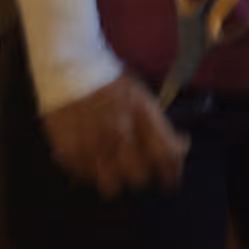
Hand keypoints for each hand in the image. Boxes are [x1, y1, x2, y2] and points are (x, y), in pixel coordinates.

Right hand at [42, 75, 188, 198]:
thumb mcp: (142, 96)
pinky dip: (90, 171)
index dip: (172, 172)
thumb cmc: (110, 79)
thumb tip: (181, 145)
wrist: (70, 63)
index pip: (165, 154)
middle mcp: (118, 133)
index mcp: (141, 115)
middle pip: (138, 177)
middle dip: (142, 175)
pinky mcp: (68, 150)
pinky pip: (84, 176)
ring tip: (112, 169)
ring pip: (110, 185)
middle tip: (138, 169)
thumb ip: (160, 125)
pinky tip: (92, 158)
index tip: (171, 179)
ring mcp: (91, 144)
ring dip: (114, 179)